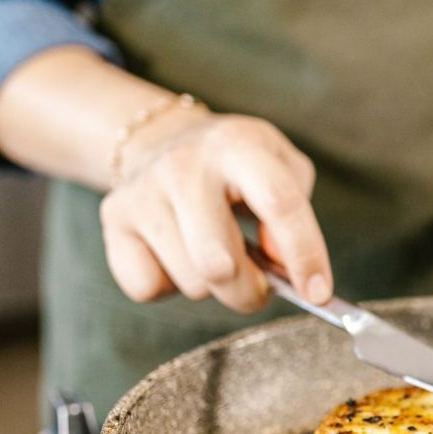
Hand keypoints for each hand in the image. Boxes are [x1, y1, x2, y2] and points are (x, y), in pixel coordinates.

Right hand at [98, 111, 331, 310]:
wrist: (162, 139)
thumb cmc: (237, 167)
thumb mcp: (282, 169)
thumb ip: (294, 214)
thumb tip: (282, 265)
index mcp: (238, 146)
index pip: (279, 205)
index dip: (305, 255)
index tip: (319, 294)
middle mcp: (185, 165)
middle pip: (221, 264)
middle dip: (250, 291)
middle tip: (259, 284)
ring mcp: (143, 191)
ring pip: (190, 282)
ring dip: (213, 286)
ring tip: (214, 253)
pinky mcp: (114, 218)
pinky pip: (147, 288)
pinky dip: (169, 287)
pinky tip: (176, 255)